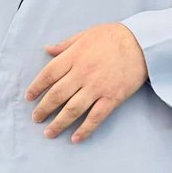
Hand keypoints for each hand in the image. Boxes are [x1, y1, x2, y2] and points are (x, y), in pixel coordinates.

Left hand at [25, 23, 147, 142]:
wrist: (142, 43)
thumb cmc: (113, 36)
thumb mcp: (86, 34)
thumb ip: (65, 44)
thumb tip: (47, 50)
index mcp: (74, 56)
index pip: (48, 74)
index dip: (36, 87)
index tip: (29, 97)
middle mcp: (82, 73)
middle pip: (57, 95)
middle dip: (43, 108)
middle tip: (35, 118)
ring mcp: (97, 87)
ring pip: (72, 109)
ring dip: (58, 123)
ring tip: (49, 132)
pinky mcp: (112, 98)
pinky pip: (95, 117)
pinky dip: (84, 129)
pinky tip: (75, 138)